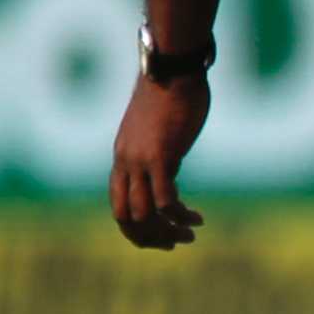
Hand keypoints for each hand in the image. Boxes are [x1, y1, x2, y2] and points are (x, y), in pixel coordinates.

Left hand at [111, 74, 209, 249]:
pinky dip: (179, 215)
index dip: (136, 228)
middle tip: (174, 243)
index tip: (161, 236)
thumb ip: (159, 150)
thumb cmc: (172, 93)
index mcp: (123, 157)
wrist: (173, 70)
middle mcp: (126, 162)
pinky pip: (165, 199)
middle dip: (148, 237)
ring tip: (189, 234)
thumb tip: (170, 165)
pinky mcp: (161, 155)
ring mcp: (141, 160)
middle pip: (125, 216)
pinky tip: (196, 218)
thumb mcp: (158, 129)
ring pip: (143, 213)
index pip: (118, 205)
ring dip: (166, 230)